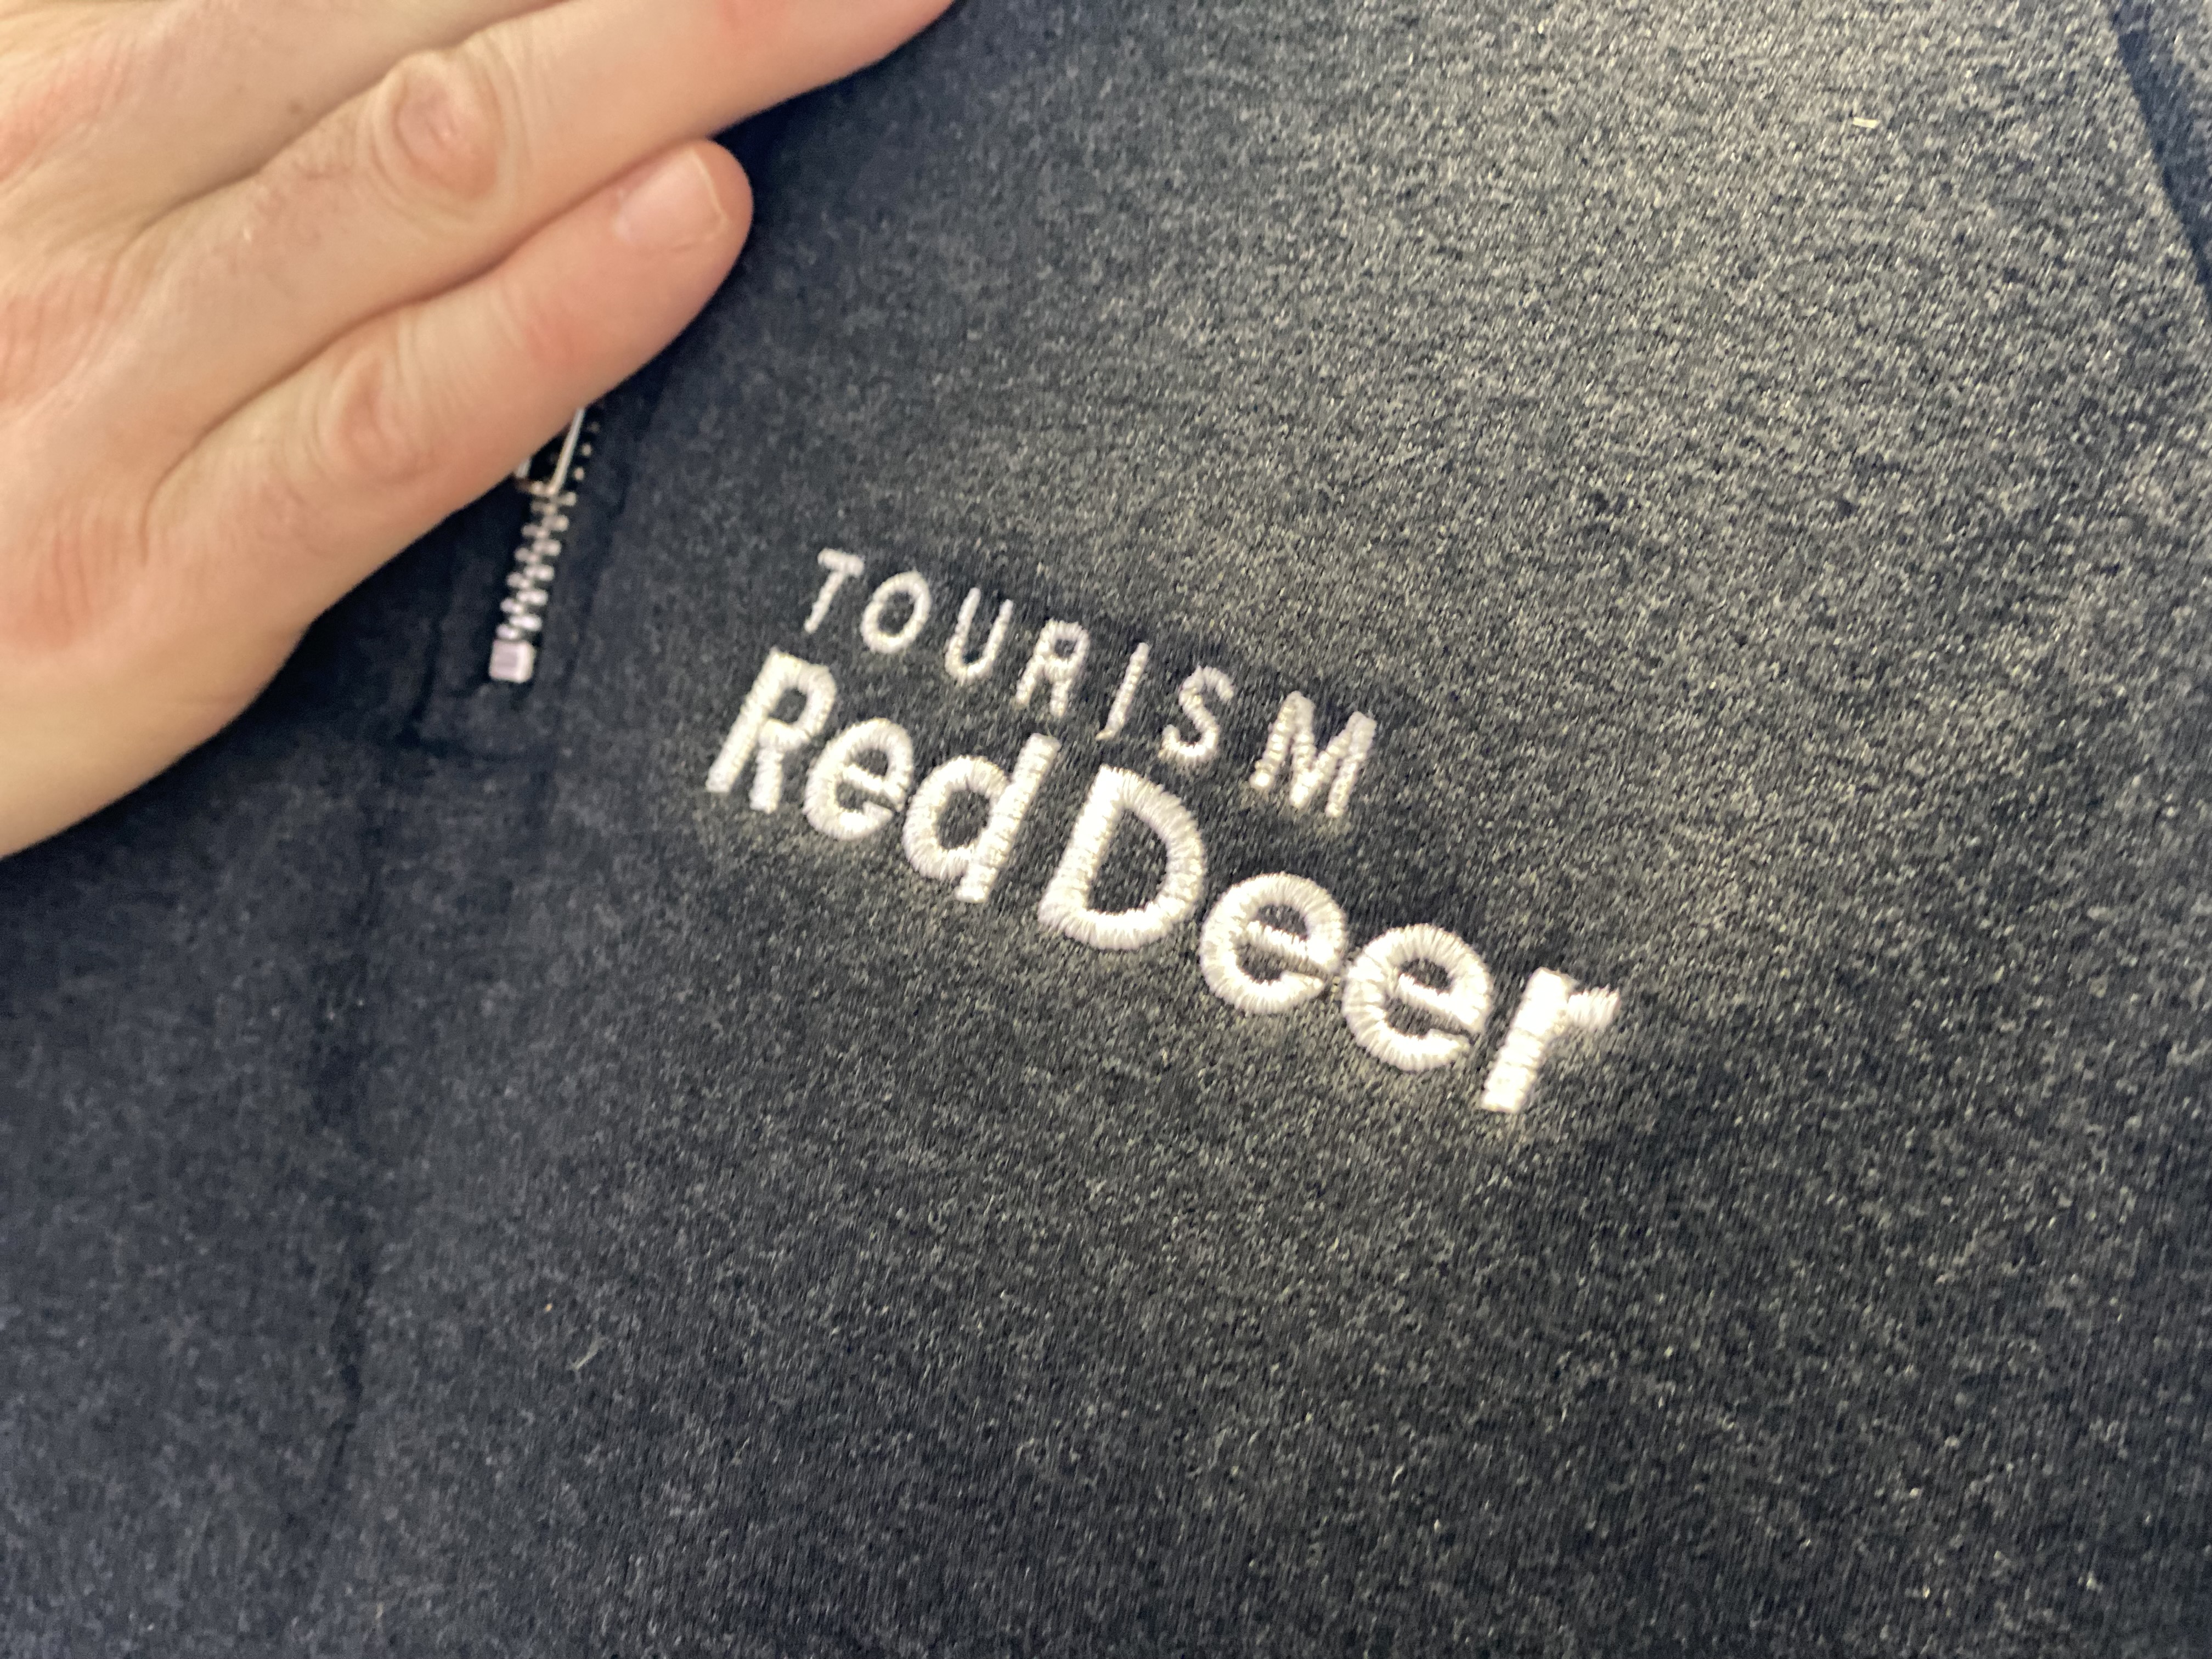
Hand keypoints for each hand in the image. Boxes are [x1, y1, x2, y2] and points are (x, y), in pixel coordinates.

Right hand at [0, 0, 948, 856]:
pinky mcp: (161, 569)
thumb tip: (421, 42)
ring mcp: (120, 371)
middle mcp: (92, 178)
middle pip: (430, 15)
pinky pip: (388, 418)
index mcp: (76, 67)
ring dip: (667, 57)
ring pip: (434, 167)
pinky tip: (692, 218)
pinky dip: (548, 312)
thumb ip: (217, 92)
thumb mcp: (59, 208)